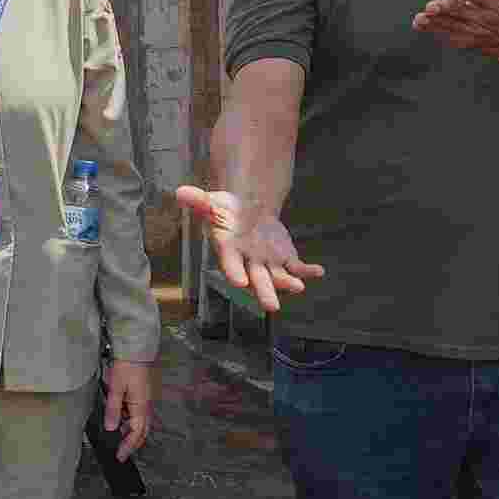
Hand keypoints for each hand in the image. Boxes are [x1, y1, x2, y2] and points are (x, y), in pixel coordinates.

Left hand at [101, 358, 155, 458]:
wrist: (136, 350)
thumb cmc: (128, 366)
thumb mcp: (116, 389)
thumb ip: (113, 410)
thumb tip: (111, 428)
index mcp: (141, 407)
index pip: (136, 434)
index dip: (128, 447)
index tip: (120, 456)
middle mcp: (147, 406)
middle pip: (142, 431)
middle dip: (132, 443)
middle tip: (121, 451)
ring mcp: (147, 401)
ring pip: (141, 423)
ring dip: (131, 431)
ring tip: (118, 435)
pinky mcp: (144, 395)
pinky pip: (139, 413)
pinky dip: (131, 420)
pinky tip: (121, 417)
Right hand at [170, 186, 320, 303]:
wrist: (246, 212)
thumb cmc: (225, 210)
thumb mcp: (212, 203)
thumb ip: (199, 201)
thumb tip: (180, 192)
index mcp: (229, 251)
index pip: (230, 265)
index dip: (234, 273)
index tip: (239, 282)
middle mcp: (248, 262)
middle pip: (257, 280)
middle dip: (265, 292)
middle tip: (272, 306)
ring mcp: (268, 264)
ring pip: (278, 278)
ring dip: (288, 283)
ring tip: (299, 287)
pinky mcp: (285, 260)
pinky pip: (297, 268)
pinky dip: (307, 271)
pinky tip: (318, 271)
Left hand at [413, 0, 498, 64]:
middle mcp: (485, 17)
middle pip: (463, 11)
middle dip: (447, 9)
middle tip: (432, 6)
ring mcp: (476, 30)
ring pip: (453, 25)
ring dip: (436, 21)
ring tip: (421, 18)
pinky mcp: (471, 39)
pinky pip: (451, 36)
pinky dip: (437, 31)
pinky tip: (422, 26)